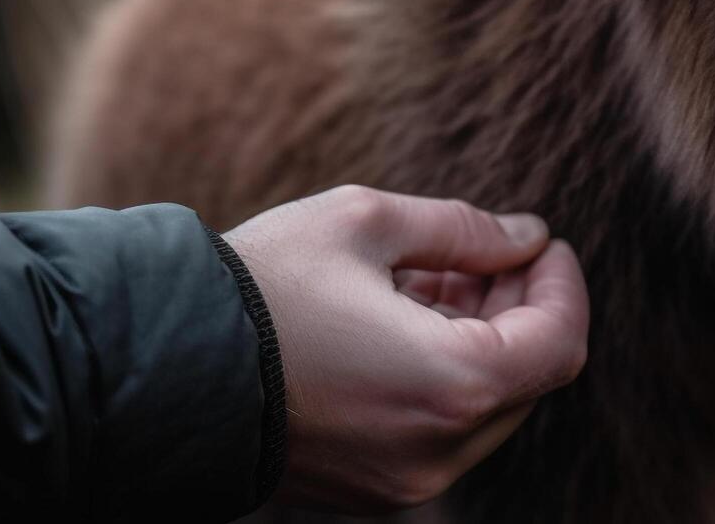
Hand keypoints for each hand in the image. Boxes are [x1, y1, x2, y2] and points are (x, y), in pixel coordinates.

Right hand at [224, 185, 588, 511]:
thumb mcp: (366, 224)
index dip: (562, 283)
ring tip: (432, 278)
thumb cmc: (259, 287)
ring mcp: (404, 482)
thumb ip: (466, 230)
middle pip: (529, 376)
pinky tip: (401, 320)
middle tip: (484, 253)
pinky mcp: (371, 491)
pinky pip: (440, 430)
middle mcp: (439, 452)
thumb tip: (528, 238)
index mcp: (451, 387)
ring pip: (486, 405)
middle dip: (520, 307)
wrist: (151, 368)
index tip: (541, 241)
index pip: (560, 341)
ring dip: (482, 338)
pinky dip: (444, 375)